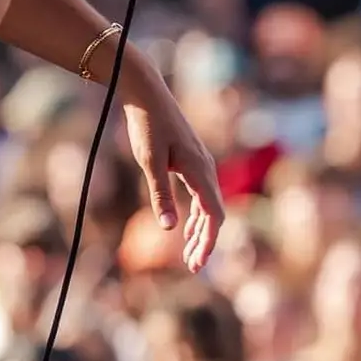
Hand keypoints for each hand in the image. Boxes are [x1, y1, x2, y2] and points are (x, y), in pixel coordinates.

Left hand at [116, 48, 224, 272]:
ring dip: (200, 230)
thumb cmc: (147, 125)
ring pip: (208, 205)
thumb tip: (169, 228)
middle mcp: (205, 168)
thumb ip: (160, 194)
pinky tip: (185, 227)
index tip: (196, 264)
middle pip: (214, 214)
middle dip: (205, 241)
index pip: (213, 216)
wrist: (146, 93)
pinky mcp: (191, 160)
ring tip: (188, 253)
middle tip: (192, 267)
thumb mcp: (150, 161)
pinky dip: (195, 214)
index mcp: (199, 170)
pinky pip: (201, 194)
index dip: (208, 242)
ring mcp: (200, 163)